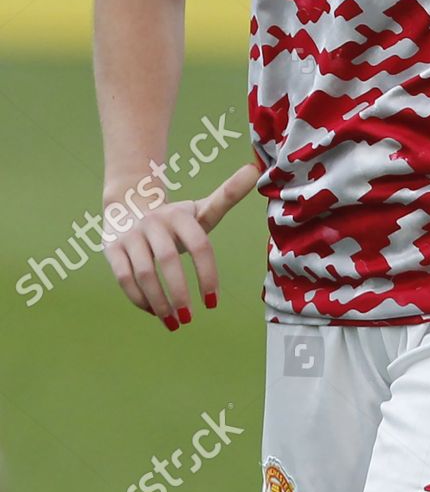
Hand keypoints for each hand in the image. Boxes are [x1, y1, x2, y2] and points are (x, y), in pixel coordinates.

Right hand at [103, 160, 259, 328]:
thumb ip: (228, 195)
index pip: (199, 245)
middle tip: (190, 317)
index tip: (213, 302)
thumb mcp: (202, 208)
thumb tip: (255, 168)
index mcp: (180, 214)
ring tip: (174, 322)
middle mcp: (154, 222)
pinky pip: (124, 278)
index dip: (207, 274)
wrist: (130, 202)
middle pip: (168, 260)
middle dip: (179, 292)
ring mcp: (131, 235)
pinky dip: (138, 299)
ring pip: (143, 273)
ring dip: (159, 301)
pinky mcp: (112, 249)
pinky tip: (153, 312)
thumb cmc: (176, 217)